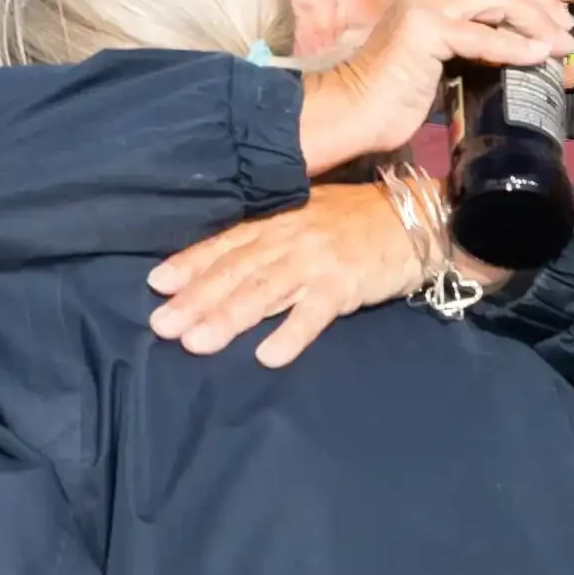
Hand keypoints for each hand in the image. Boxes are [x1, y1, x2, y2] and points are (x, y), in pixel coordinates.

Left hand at [146, 183, 426, 367]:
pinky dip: (290, 334)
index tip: (156, 284)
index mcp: (279, 221)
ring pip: (263, 292)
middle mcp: (290, 238)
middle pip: (235, 271)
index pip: (226, 244)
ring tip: (196, 343)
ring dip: (228, 318)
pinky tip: (267, 357)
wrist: (416, 218)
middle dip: (195, 300)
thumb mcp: (309, 217)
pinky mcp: (345, 285)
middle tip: (162, 325)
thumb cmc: (358, 221)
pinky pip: (314, 313)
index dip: (191, 263)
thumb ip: (272, 237)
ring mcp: (317, 261)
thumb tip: (230, 261)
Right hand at [299, 0, 573, 171]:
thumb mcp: (438, 57)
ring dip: (535, 17)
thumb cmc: (393, 93)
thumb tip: (518, 47)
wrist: (354, 110)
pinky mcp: (423, 34)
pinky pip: (480, 35)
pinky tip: (536, 57)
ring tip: (558, 43)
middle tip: (564, 24)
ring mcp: (423, 9)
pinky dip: (514, 45)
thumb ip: (468, 41)